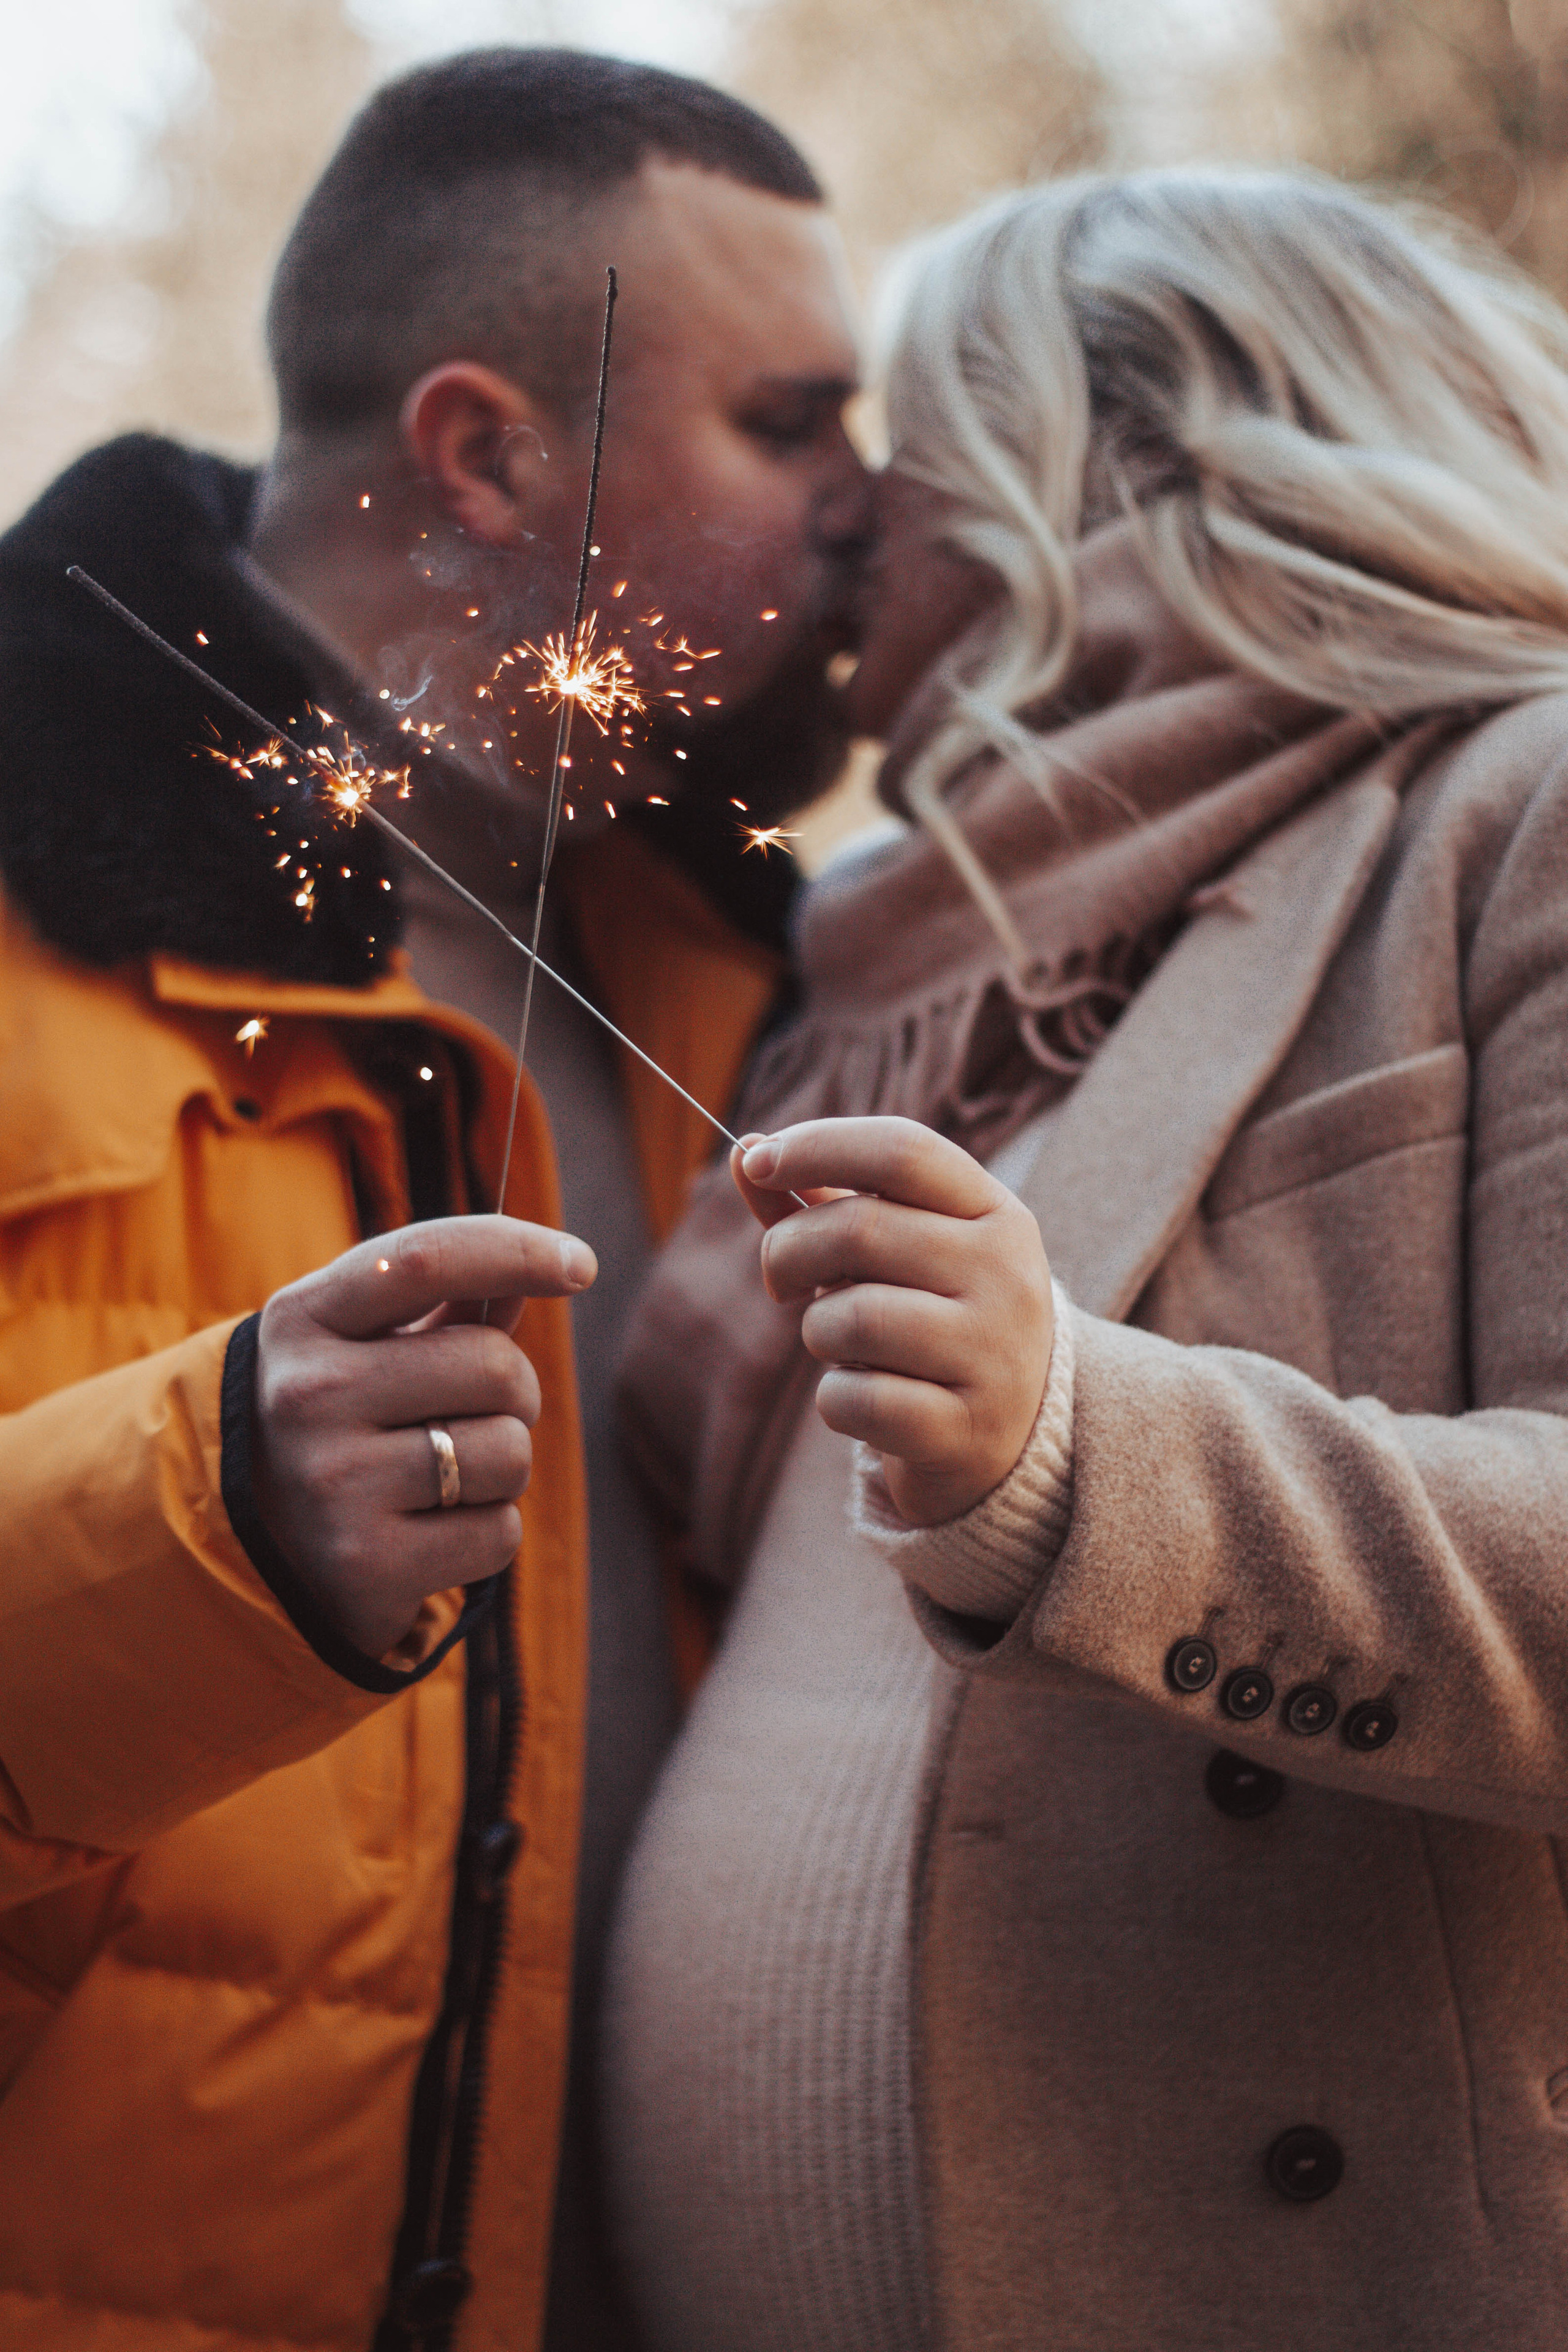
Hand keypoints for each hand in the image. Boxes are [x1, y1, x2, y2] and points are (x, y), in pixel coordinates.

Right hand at [251, 1215, 595, 1657]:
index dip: (518, 1250)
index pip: (426, 1257)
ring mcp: (331, 1482)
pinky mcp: (364, 1564)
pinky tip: (431, 1532)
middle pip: (496, 1365)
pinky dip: (487, 1534)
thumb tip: (547, 1264)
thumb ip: (449, 1301)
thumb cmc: (343, 1419)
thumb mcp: (367, 1343)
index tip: (582, 1264)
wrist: (260, 1546)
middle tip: (472, 1414)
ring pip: (508, 1452)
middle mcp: (306, 1394)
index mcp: (302, 1318)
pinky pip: (499, 1532)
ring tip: (442, 1477)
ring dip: (502, 1467)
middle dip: (515, 1393)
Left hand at [733, 1116, 1052, 1526]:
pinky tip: (859, 1397)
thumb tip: (744, 1152)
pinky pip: (857, 1401)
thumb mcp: (892, 1250)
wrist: (1012, 1432)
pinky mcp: (966, 1429)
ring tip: (839, 1343)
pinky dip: (834, 1399)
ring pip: (853, 1319)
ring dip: (818, 1331)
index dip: (818, 1145)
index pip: (903, 1150)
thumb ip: (819, 1200)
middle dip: (788, 1252)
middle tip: (780, 1282)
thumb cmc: (929, 1316)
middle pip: (859, 1230)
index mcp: (994, 1213)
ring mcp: (993, 1355)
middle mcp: (1006, 1275)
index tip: (758, 1162)